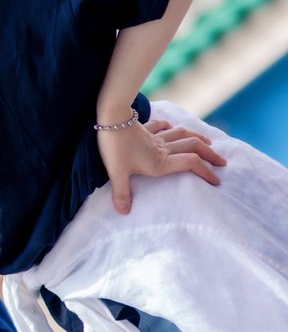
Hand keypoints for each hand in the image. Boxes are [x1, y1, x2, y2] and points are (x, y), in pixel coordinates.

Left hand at [97, 118, 225, 213]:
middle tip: (222, 162)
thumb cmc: (114, 147)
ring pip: (182, 134)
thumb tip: (123, 213)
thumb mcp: (117, 173)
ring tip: (208, 142)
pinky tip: (172, 126)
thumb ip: (122, 193)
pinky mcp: (144, 128)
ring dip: (198, 138)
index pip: (190, 164)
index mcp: (160, 161)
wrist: (110, 119)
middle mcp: (162, 148)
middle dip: (210, 155)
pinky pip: (161, 125)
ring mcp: (154, 137)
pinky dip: (170, 126)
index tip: (216, 181)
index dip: (206, 172)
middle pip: (193, 147)